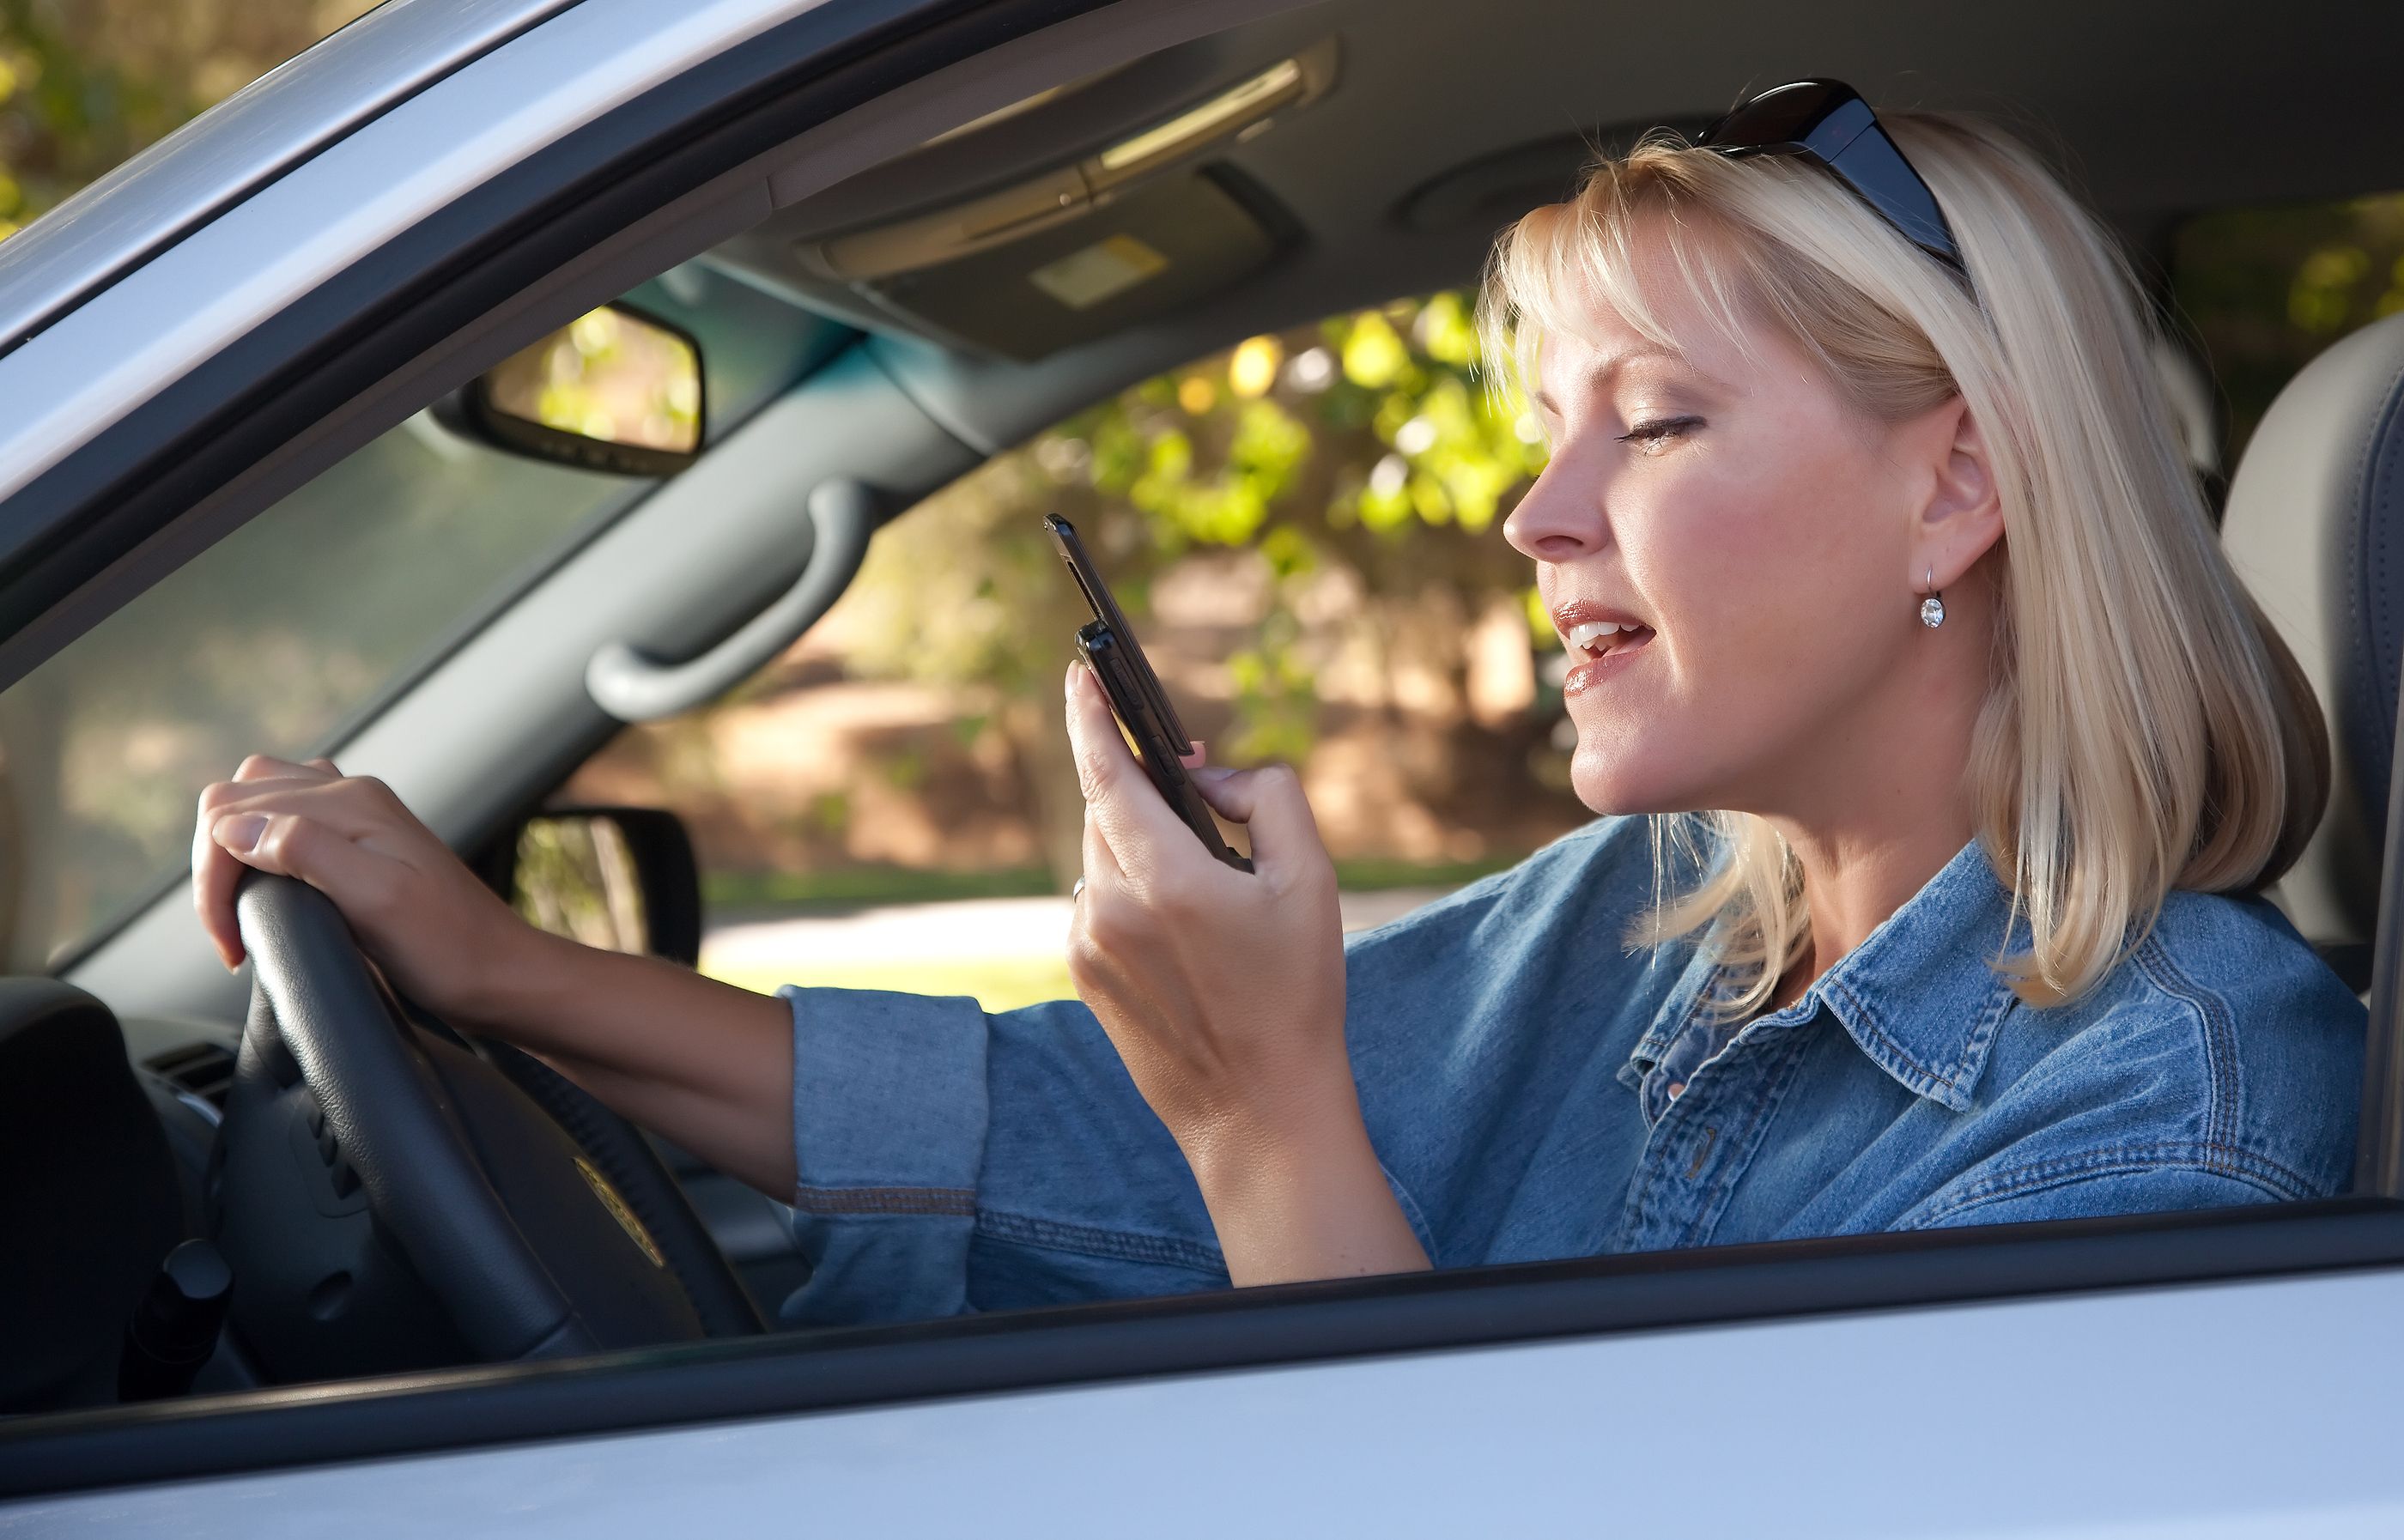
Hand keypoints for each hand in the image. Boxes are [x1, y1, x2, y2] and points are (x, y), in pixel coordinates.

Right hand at [191, 755, 537, 1023]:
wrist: (504, 975)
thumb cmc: (450, 949)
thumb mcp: (376, 901)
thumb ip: (307, 852)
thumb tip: (237, 827)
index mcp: (351, 803)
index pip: (233, 810)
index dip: (214, 876)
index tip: (229, 941)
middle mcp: (353, 797)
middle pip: (239, 798)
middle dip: (214, 862)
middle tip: (228, 935)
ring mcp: (359, 818)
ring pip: (260, 803)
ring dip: (232, 853)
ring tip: (242, 914)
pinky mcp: (363, 845)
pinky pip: (290, 824)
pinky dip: (262, 853)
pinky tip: (272, 893)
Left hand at [1062, 662, 1427, 1283]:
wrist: (1259, 1111)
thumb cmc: (1297, 995)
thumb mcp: (1313, 882)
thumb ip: (1267, 797)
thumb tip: (1210, 774)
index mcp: (1167, 880)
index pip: (1106, 774)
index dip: (1089, 715)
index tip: (1079, 671)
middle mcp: (1111, 908)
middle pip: (1108, 810)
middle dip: (1142, 787)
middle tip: (1197, 787)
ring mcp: (1089, 945)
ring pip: (1103, 856)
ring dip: (1142, 844)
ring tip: (1206, 883)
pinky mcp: (1082, 975)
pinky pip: (1101, 901)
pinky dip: (1133, 889)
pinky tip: (1183, 927)